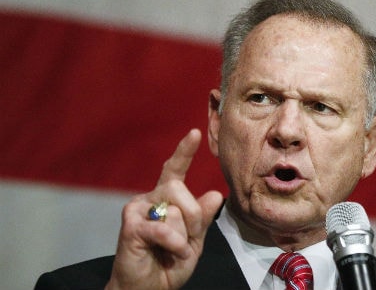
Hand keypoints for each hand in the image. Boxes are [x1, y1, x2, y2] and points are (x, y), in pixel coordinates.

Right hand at [106, 129, 222, 289]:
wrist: (149, 288)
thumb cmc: (169, 263)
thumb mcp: (195, 240)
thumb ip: (202, 218)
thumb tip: (214, 194)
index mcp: (167, 198)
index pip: (175, 168)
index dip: (184, 150)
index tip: (194, 132)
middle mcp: (150, 198)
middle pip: (180, 188)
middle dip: (194, 216)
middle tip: (190, 238)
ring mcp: (138, 209)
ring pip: (175, 208)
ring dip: (184, 234)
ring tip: (177, 249)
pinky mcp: (130, 225)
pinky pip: (163, 227)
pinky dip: (175, 243)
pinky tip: (173, 252)